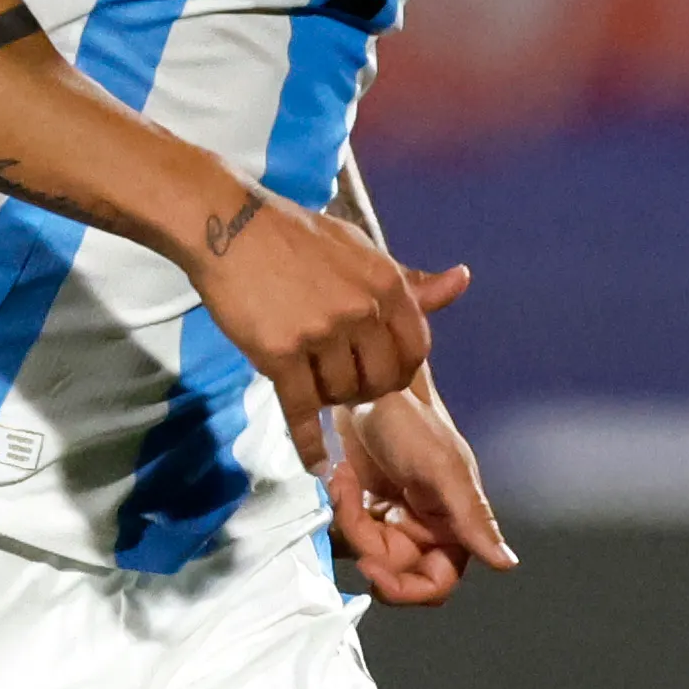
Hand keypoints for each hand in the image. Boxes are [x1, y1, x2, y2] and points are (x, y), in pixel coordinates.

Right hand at [190, 191, 470, 436]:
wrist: (227, 225)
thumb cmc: (296, 237)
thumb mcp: (361, 249)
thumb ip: (410, 280)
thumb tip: (461, 281)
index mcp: (387, 284)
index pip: (416, 350)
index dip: (400, 369)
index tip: (381, 372)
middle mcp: (362, 310)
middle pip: (382, 381)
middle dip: (367, 390)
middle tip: (344, 383)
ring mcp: (322, 334)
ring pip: (342, 395)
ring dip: (330, 398)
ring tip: (312, 381)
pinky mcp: (281, 354)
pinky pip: (303, 412)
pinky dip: (309, 443)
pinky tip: (315, 463)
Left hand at [321, 386, 516, 606]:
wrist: (367, 383)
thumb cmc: (411, 420)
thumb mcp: (443, 470)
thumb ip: (473, 519)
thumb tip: (507, 564)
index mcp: (453, 525)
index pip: (436, 583)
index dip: (406, 589)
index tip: (372, 568)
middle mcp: (425, 528)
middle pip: (392, 570)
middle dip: (365, 544)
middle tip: (350, 506)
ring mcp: (392, 518)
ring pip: (364, 552)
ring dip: (347, 522)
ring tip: (345, 479)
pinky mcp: (363, 505)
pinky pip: (346, 533)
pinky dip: (337, 512)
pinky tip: (339, 479)